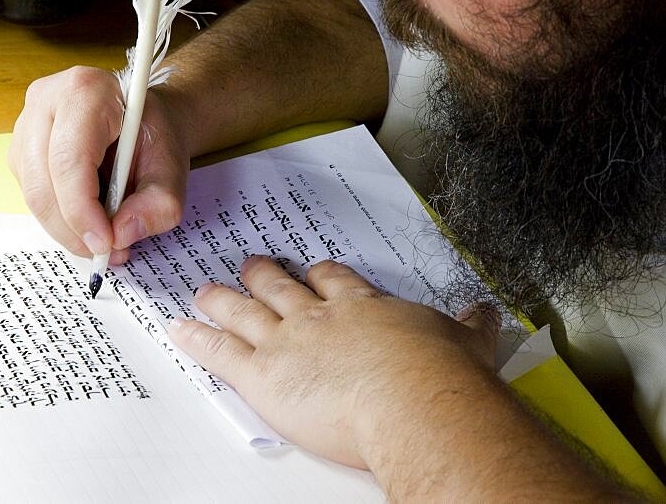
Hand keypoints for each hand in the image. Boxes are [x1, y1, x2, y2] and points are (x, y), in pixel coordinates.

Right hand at [7, 66, 190, 262]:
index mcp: (86, 91)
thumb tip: (121, 234)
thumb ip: (158, 203)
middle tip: (105, 252)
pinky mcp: (21, 148)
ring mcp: (26, 123)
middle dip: (72, 229)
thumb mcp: (173, 168)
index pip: (69, 160)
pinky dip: (59, 218)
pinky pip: (31, 195)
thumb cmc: (154, 136)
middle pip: (43, 182)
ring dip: (65, 228)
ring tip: (104, 239)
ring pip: (32, 194)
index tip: (105, 243)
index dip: (82, 210)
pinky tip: (88, 219)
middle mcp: (46, 99)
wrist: (143, 119)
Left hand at [167, 256, 499, 469]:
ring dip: (221, 298)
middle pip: (281, 286)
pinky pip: (221, 352)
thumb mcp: (468, 344)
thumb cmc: (440, 377)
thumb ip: (472, 327)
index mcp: (363, 307)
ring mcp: (288, 342)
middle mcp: (320, 317)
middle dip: (262, 275)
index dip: (318, 275)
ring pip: (244, 311)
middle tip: (249, 264)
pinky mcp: (264, 375)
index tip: (311, 270)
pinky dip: (197, 339)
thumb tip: (486, 314)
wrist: (416, 401)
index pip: (333, 280)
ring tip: (203, 289)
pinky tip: (179, 330)